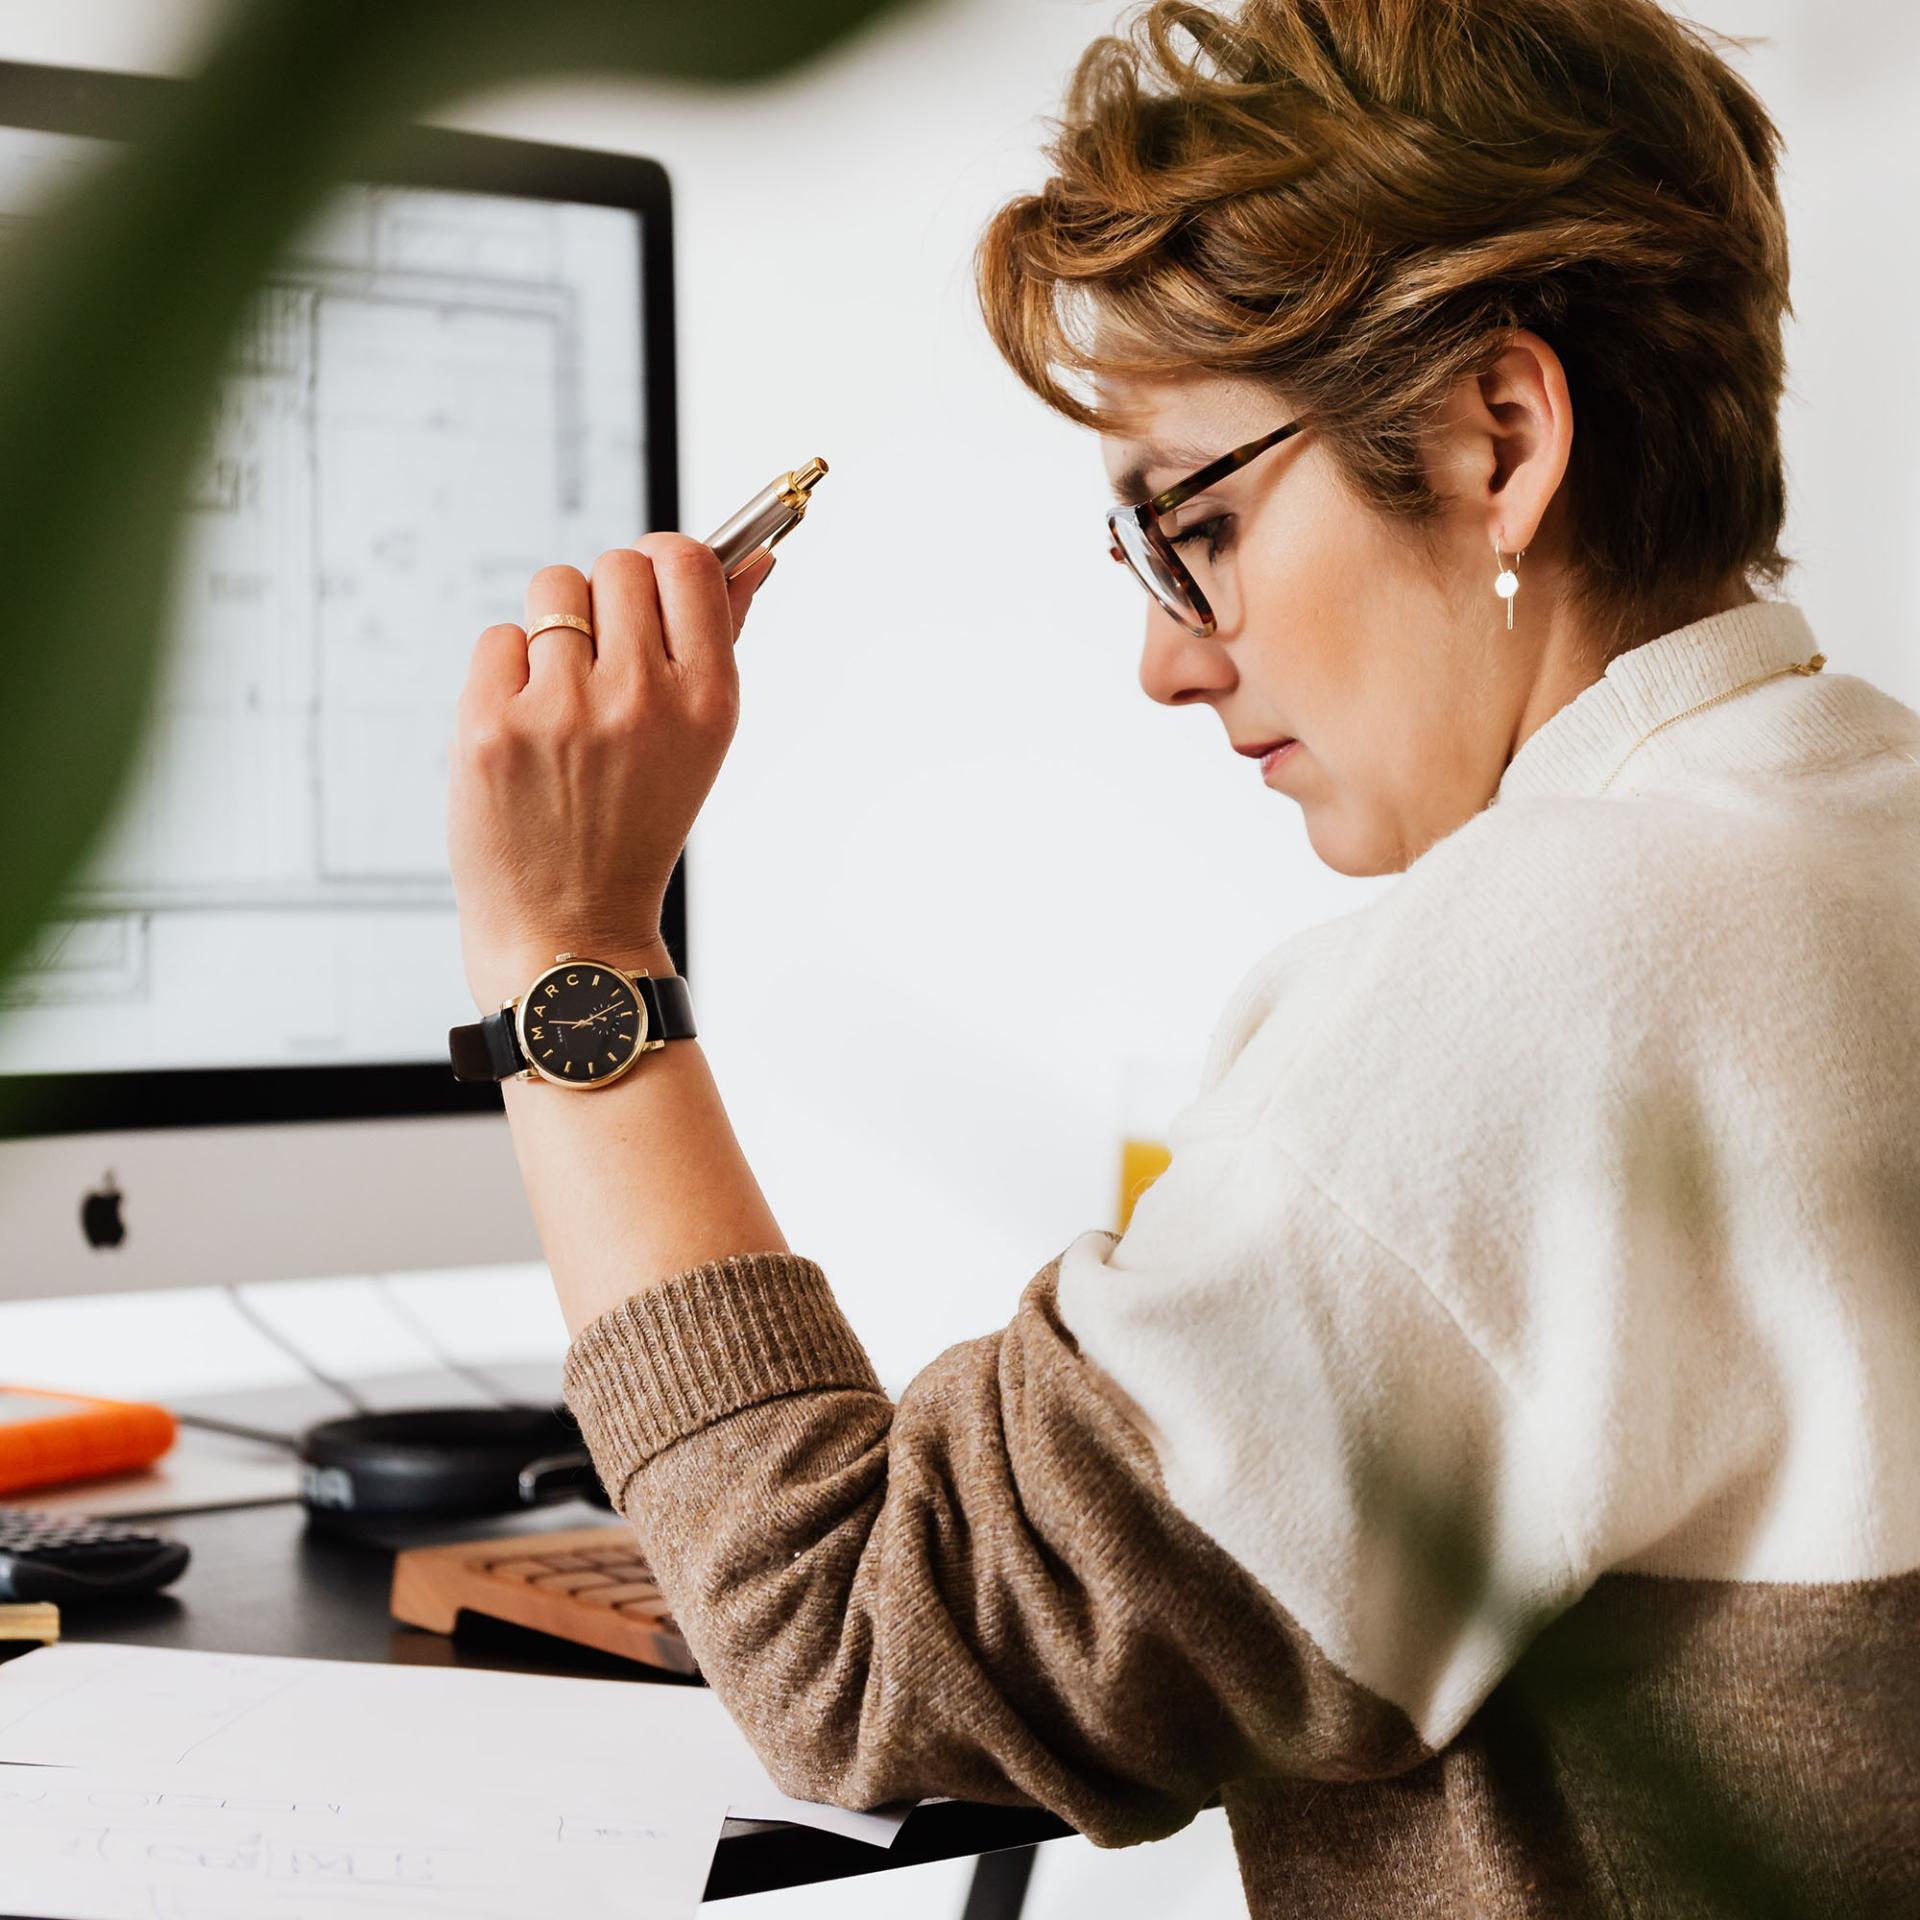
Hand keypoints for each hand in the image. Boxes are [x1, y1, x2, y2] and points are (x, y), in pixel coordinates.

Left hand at [447, 534, 776, 1010]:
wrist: (569, 929)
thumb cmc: (634, 830)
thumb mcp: (699, 742)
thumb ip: (721, 641)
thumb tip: (754, 558)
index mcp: (707, 703)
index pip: (687, 562)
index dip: (663, 561)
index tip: (650, 587)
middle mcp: (641, 699)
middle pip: (617, 564)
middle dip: (606, 598)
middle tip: (603, 660)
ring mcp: (563, 711)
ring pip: (553, 590)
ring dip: (553, 629)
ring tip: (561, 699)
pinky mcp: (492, 725)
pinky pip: (498, 637)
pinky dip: (506, 671)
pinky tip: (525, 727)